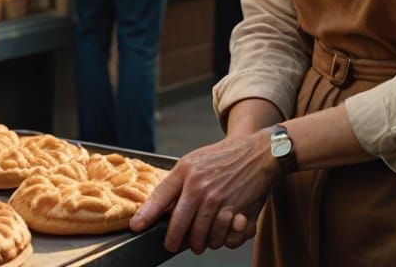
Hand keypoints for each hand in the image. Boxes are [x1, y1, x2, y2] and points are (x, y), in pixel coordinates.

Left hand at [129, 130, 279, 252]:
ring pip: (201, 240)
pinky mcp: (236, 211)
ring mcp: (219, 201)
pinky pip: (223, 240)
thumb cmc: (224, 157)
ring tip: (205, 235)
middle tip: (178, 243)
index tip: (136, 228)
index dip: (146, 217)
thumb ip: (173, 185)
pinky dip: (223, 241)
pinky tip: (224, 230)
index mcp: (187, 173)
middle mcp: (201, 188)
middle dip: (177, 242)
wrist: (259, 152)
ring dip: (203, 243)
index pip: (160, 201)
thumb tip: (149, 211)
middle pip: (179, 231)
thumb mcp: (193, 162)